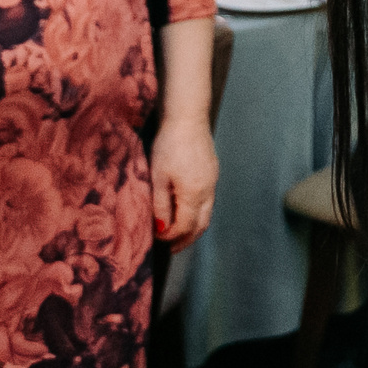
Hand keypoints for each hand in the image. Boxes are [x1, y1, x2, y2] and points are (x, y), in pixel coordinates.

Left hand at [150, 116, 218, 250]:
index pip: (185, 227)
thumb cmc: (169, 145)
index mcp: (194, 194)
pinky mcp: (212, 172)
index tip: (155, 238)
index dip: (170, 237)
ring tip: (178, 233)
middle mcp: (208, 191)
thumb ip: (161, 205)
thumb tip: (162, 229)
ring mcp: (213, 181)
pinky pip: (208, 201)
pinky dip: (197, 212)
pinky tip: (185, 210)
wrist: (188, 118)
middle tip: (172, 249)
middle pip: (201, 225)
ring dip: (193, 227)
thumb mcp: (158, 177)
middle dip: (186, 240)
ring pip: (207, 214)